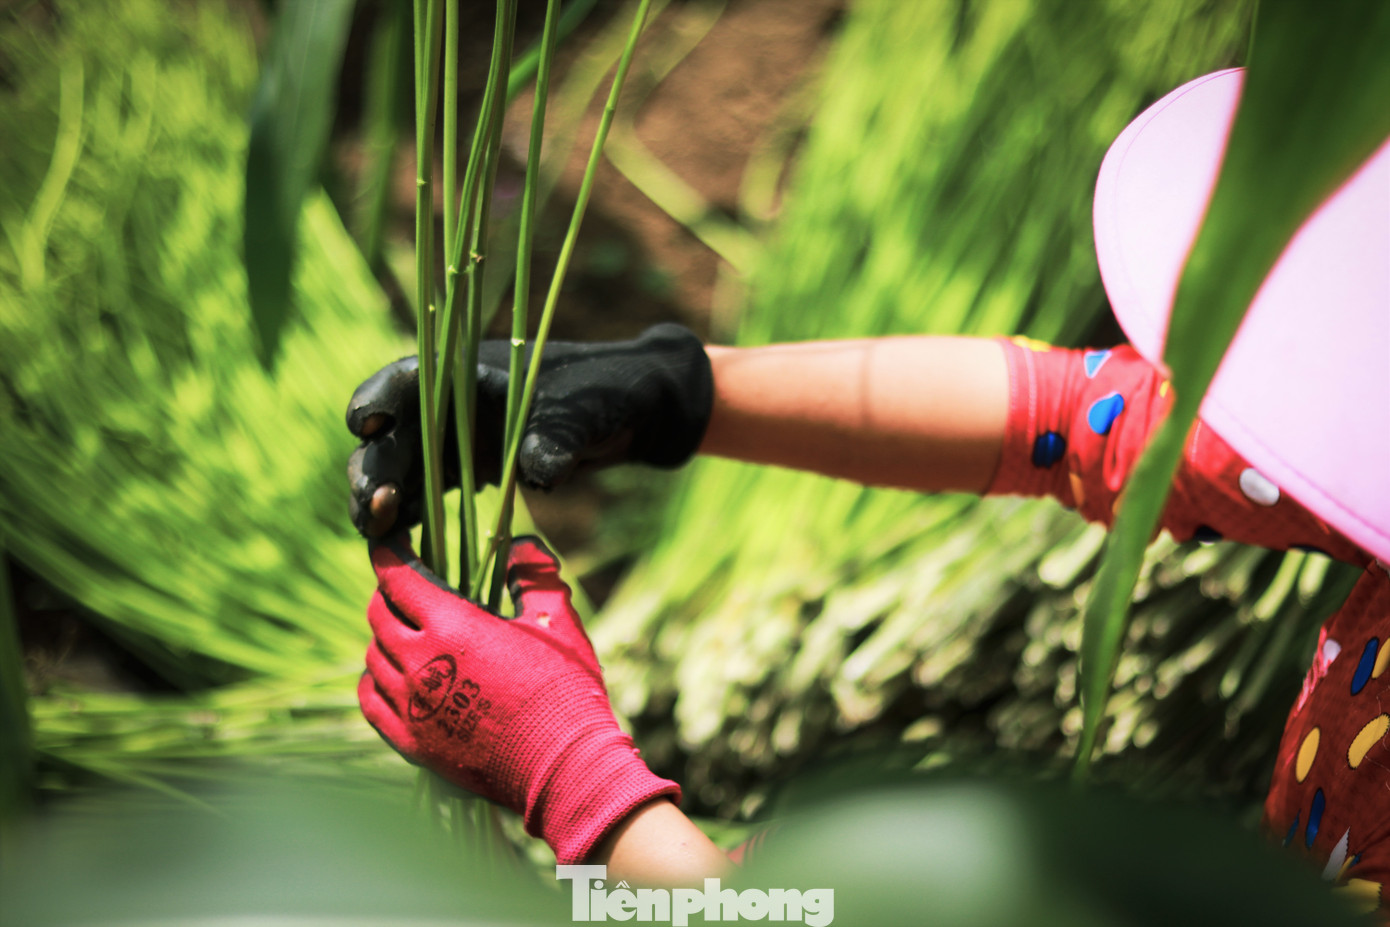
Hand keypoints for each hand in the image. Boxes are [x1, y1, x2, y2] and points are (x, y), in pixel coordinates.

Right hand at [346, 323, 712, 536]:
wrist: (631, 415)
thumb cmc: (605, 394)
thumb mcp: (584, 411)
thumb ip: (558, 436)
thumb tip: (539, 472)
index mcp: (465, 369)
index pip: (406, 378)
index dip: (377, 398)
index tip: (367, 423)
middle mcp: (447, 405)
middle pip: (390, 434)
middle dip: (373, 467)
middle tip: (374, 504)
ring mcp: (452, 441)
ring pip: (397, 472)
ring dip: (380, 503)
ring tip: (377, 536)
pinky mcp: (463, 475)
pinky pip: (423, 498)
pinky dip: (407, 521)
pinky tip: (400, 549)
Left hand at [357, 534, 679, 863]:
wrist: (565, 768)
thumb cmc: (566, 691)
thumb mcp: (556, 622)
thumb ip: (533, 575)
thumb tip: (522, 544)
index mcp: (452, 626)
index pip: (397, 576)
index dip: (388, 552)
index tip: (388, 540)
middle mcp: (420, 662)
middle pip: (379, 613)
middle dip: (389, 592)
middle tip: (408, 587)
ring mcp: (411, 705)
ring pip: (373, 656)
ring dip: (386, 637)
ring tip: (411, 633)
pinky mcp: (411, 741)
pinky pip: (371, 700)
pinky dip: (375, 680)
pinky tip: (393, 675)